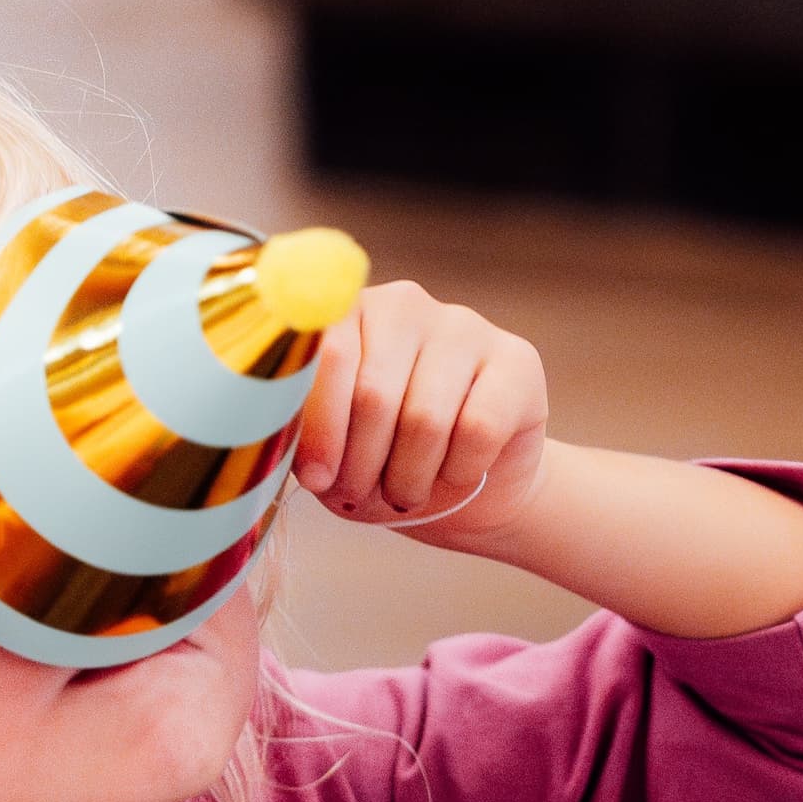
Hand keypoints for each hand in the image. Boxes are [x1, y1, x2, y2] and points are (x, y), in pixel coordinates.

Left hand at [290, 280, 550, 550]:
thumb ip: (303, 431)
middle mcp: (403, 304)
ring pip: (425, 418)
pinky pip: (478, 429)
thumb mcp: (332, 450)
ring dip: (410, 478)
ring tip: (405, 495)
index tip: (317, 478)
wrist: (472, 487)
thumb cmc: (386, 462)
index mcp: (344, 311)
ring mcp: (463, 326)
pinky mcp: (516, 360)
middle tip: (362, 497)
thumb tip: (286, 447)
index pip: (324, 356)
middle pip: (374, 394)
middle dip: (363, 464)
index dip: (319, 426)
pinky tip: (456, 476)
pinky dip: (460, 472)